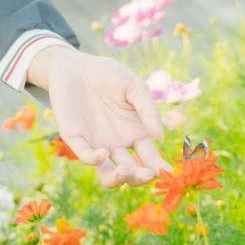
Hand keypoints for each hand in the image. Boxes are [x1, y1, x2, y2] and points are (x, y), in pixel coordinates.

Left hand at [42, 47, 174, 188]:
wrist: (76, 65)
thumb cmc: (108, 75)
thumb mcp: (134, 86)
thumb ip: (148, 110)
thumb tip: (160, 138)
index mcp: (136, 133)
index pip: (151, 159)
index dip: (160, 168)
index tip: (168, 173)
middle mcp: (118, 144)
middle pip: (132, 173)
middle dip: (140, 178)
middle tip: (147, 173)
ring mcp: (97, 144)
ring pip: (108, 175)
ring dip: (117, 179)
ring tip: (124, 172)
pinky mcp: (76, 139)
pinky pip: (85, 156)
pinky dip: (94, 159)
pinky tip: (103, 153)